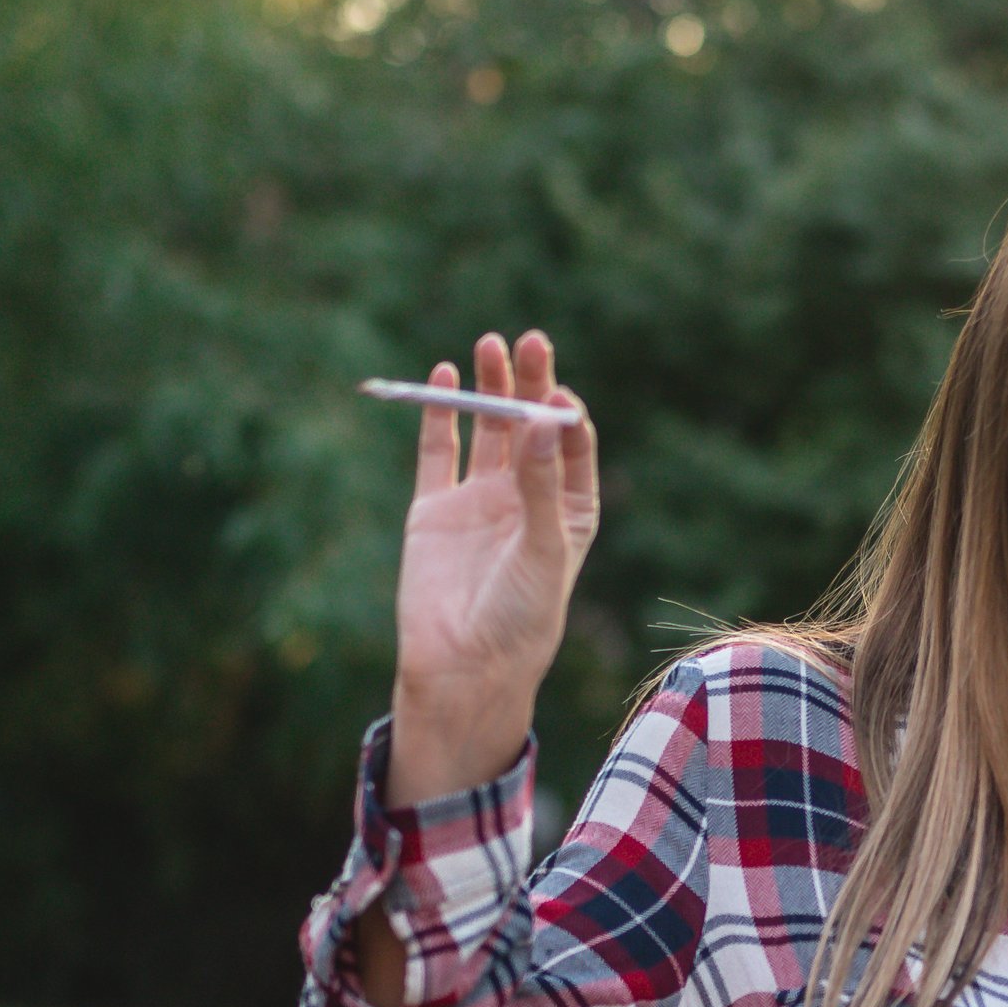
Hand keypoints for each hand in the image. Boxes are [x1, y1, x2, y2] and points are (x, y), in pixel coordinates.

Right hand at [384, 331, 599, 804]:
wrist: (462, 665)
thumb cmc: (521, 617)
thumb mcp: (543, 548)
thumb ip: (539, 484)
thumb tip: (542, 418)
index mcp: (569, 508)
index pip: (572, 442)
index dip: (565, 413)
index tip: (557, 394)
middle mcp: (526, 496)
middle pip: (530, 424)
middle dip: (530, 382)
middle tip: (530, 341)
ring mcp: (479, 498)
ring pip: (485, 427)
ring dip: (490, 386)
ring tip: (490, 344)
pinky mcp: (434, 507)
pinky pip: (437, 448)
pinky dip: (438, 413)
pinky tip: (443, 374)